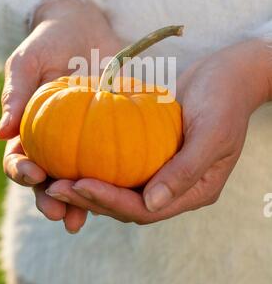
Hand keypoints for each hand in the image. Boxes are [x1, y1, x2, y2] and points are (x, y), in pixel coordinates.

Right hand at [0, 0, 121, 231]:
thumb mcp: (28, 61)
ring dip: (78, 201)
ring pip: (76, 177)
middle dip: (49, 199)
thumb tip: (1, 133)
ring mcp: (81, 139)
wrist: (85, 27)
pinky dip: (110, 178)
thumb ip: (15, 93)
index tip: (35, 174)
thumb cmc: (50, 41)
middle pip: (46, 179)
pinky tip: (119, 192)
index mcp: (29, 127)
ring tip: (83, 218)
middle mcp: (53, 140)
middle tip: (60, 213)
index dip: (22, 171)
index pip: (18, 158)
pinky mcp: (107, 133)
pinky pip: (108, 159)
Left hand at [45, 38, 271, 224]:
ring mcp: (164, 170)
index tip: (79, 185)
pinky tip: (74, 153)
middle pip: (129, 204)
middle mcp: (176, 187)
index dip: (112, 202)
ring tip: (56, 176)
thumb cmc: (225, 101)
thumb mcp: (212, 134)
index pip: (147, 210)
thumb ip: (186, 171)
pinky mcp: (153, 152)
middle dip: (92, 198)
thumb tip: (151, 204)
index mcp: (194, 191)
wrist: (228, 74)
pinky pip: (123, 163)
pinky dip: (100, 161)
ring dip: (91, 184)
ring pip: (122, 187)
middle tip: (55, 185)